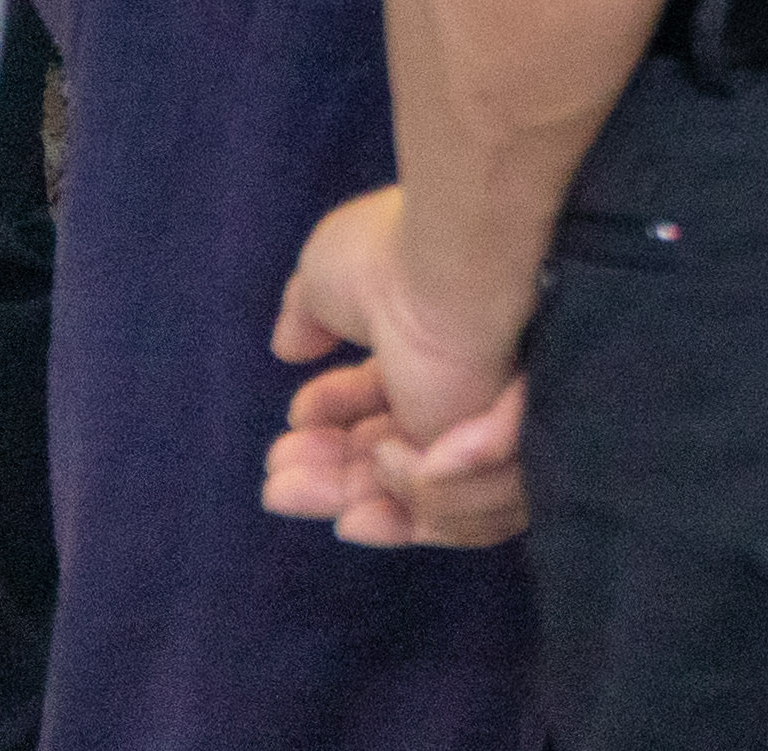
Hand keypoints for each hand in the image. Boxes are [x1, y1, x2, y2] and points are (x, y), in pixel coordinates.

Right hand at [263, 184, 531, 548]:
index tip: (295, 423)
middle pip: (385, 463)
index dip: (330, 424)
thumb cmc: (391, 258)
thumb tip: (290, 346)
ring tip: (287, 488)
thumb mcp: (329, 273)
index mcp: (424, 352)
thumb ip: (309, 314)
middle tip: (276, 485)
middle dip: (324, 478)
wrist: (454, 270)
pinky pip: (446, 508)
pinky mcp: (491, 461)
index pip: (376, 409)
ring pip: (411, 497)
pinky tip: (381, 457)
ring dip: (347, 496)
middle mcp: (453, 393)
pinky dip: (407, 494)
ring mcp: (473, 428)